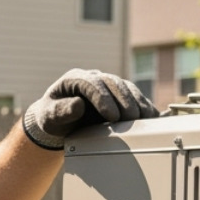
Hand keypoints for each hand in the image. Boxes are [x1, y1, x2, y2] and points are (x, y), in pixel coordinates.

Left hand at [22, 69, 157, 149]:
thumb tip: (78, 105)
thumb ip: (60, 111)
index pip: (92, 83)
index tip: (111, 115)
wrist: (59, 121)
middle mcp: (94, 78)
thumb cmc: (52, 118)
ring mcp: (108, 86)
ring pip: (127, 88)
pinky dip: (143, 106)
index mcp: (75, 79)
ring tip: (143, 119)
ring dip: (137, 103)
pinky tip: (150, 117)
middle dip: (124, 101)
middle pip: (113, 84)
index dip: (104, 98)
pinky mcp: (119, 96)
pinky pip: (134, 97)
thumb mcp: (49, 116)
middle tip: (130, 119)